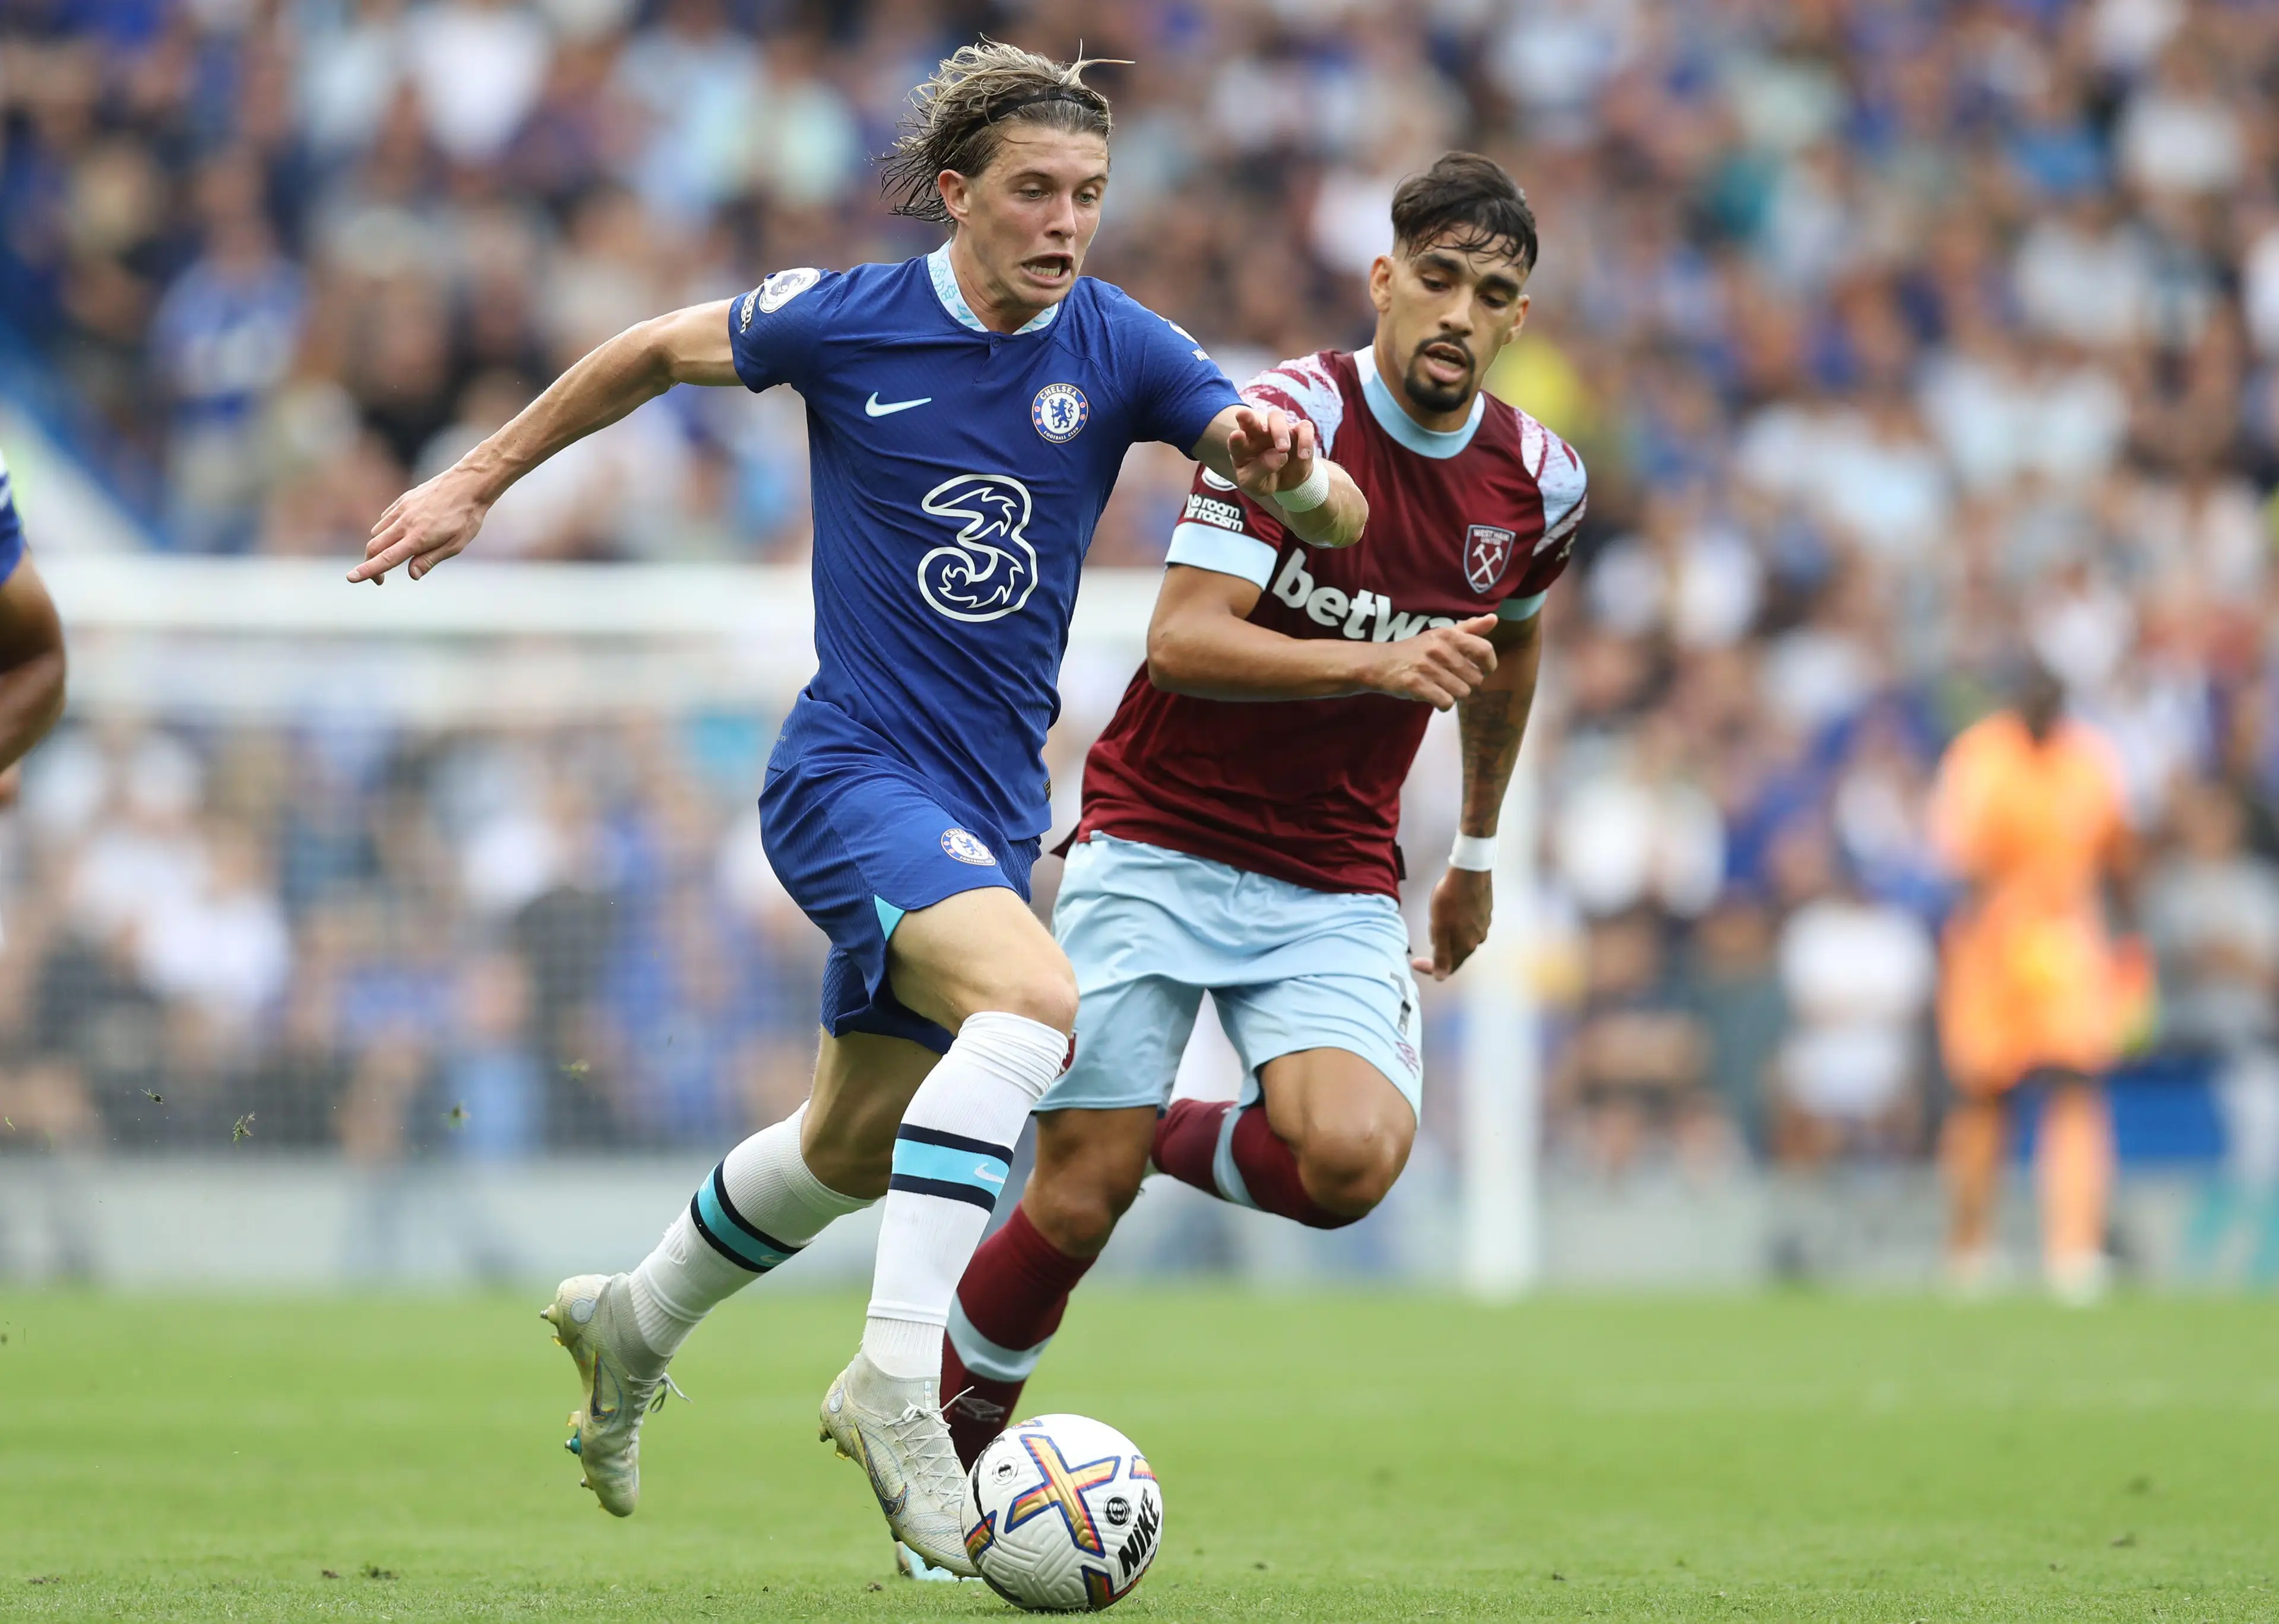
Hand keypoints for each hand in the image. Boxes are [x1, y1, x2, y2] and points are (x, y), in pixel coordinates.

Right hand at [350, 465, 492, 583]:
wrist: (469, 483)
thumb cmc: (466, 517)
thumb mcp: (455, 545)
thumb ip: (430, 559)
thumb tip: (412, 574)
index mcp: (418, 538)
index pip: (385, 558)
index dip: (366, 571)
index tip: (350, 578)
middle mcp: (404, 523)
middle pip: (373, 547)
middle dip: (370, 564)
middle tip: (380, 579)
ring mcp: (401, 509)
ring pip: (377, 532)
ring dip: (378, 548)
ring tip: (394, 555)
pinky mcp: (402, 500)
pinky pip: (384, 519)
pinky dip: (384, 531)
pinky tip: (398, 535)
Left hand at [1225, 404, 1317, 504]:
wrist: (1286, 481)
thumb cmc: (1264, 480)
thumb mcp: (1255, 484)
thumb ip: (1258, 472)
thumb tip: (1279, 455)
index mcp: (1243, 447)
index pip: (1236, 440)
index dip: (1236, 438)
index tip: (1237, 436)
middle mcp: (1258, 434)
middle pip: (1252, 421)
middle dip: (1248, 419)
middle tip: (1245, 417)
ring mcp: (1279, 431)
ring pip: (1277, 418)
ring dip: (1279, 431)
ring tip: (1283, 450)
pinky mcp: (1298, 433)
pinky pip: (1304, 427)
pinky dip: (1305, 439)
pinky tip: (1303, 456)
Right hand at [1360, 615, 1497, 708]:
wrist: (1380, 663)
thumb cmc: (1415, 650)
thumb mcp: (1441, 635)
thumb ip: (1468, 629)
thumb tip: (1493, 619)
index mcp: (1448, 635)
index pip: (1484, 650)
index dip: (1489, 665)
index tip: (1483, 670)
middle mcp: (1440, 649)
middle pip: (1475, 678)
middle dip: (1467, 684)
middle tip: (1452, 680)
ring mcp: (1427, 667)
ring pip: (1462, 692)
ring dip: (1454, 695)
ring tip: (1441, 688)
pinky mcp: (1416, 684)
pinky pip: (1445, 702)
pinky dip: (1442, 704)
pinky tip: (1434, 698)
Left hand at [1412, 865, 1491, 980]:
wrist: (1470, 871)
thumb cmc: (1451, 899)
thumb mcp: (1440, 928)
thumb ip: (1441, 954)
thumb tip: (1440, 978)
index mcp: (1467, 945)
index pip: (1448, 968)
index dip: (1430, 968)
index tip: (1415, 962)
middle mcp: (1478, 939)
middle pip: (1456, 953)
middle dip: (1440, 949)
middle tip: (1429, 931)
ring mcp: (1484, 925)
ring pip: (1463, 938)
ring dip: (1449, 934)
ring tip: (1439, 917)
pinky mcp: (1485, 911)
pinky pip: (1469, 924)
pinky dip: (1458, 923)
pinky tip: (1452, 909)